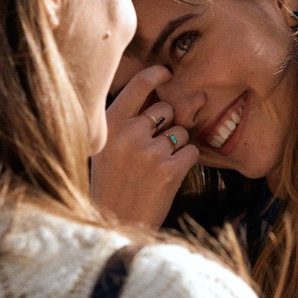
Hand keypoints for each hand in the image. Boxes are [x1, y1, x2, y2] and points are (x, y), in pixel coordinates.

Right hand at [90, 65, 198, 228]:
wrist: (117, 225)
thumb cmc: (113, 184)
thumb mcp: (105, 149)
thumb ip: (125, 122)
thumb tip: (158, 98)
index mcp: (109, 126)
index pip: (138, 85)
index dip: (156, 75)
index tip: (167, 73)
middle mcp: (129, 134)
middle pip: (166, 110)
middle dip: (168, 125)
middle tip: (153, 150)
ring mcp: (150, 151)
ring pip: (181, 132)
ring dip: (176, 147)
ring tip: (155, 168)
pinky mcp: (170, 170)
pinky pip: (191, 152)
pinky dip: (185, 163)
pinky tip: (168, 177)